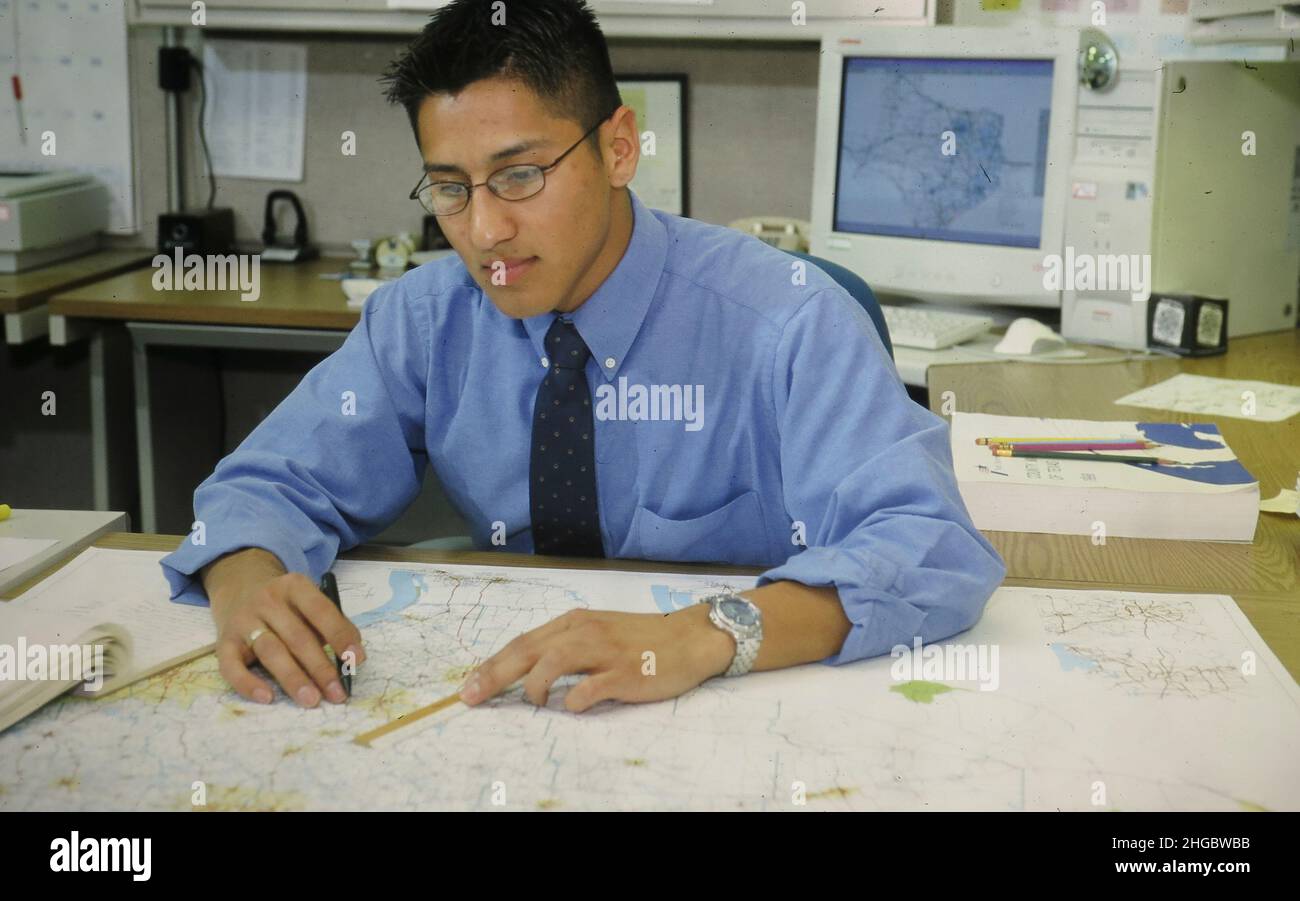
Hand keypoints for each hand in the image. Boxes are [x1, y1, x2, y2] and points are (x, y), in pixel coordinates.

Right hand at [210, 570, 364, 708]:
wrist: (239, 589)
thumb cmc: (286, 605)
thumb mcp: (308, 603)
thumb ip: (331, 624)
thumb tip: (353, 657)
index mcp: (294, 587)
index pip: (320, 610)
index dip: (340, 635)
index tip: (356, 660)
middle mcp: (267, 600)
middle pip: (297, 637)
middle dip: (320, 668)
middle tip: (337, 694)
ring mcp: (243, 621)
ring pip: (270, 651)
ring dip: (293, 678)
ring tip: (311, 700)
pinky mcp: (223, 642)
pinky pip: (231, 666)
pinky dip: (248, 683)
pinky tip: (267, 698)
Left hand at [459, 604, 735, 712]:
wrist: (689, 639)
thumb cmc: (641, 640)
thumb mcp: (598, 632)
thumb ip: (566, 646)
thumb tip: (525, 671)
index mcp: (574, 623)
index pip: (522, 642)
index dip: (492, 664)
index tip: (469, 686)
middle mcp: (584, 632)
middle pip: (527, 650)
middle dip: (494, 675)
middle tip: (471, 698)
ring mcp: (604, 652)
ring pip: (552, 662)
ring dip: (534, 686)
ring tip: (535, 702)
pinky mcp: (624, 674)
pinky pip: (588, 689)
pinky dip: (572, 701)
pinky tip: (573, 706)